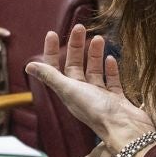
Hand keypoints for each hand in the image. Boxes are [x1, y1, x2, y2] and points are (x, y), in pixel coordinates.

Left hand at [25, 24, 155, 146]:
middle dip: (76, 46)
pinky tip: (112, 58)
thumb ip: (51, 77)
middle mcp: (82, 95)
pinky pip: (112, 81)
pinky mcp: (117, 100)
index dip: (51, 51)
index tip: (52, 33)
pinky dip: (111, 69)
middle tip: (80, 27)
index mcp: (68, 93)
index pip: (55, 68)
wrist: (126, 129)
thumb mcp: (70, 90)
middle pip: (75, 66)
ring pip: (94, 71)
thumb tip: (28, 65)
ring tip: (99, 38)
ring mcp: (100, 97)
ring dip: (95, 55)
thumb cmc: (96, 111)